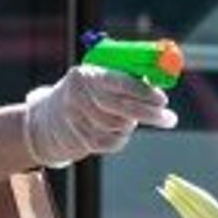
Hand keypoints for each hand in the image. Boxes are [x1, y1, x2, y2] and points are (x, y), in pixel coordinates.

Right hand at [22, 66, 178, 167]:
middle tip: (170, 119)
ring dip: (133, 124)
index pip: (118, 82)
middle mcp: (77, 96)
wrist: (47, 121)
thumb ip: (123, 77)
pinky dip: (121, 137)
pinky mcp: (81, 140)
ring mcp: (77, 120)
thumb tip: (159, 80)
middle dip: (150, 114)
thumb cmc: (85, 95)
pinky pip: (113, 142)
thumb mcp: (95, 79)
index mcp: (84, 75)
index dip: (143, 91)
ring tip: (132, 119)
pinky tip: (119, 130)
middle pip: (121, 107)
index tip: (163, 99)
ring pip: (120, 126)